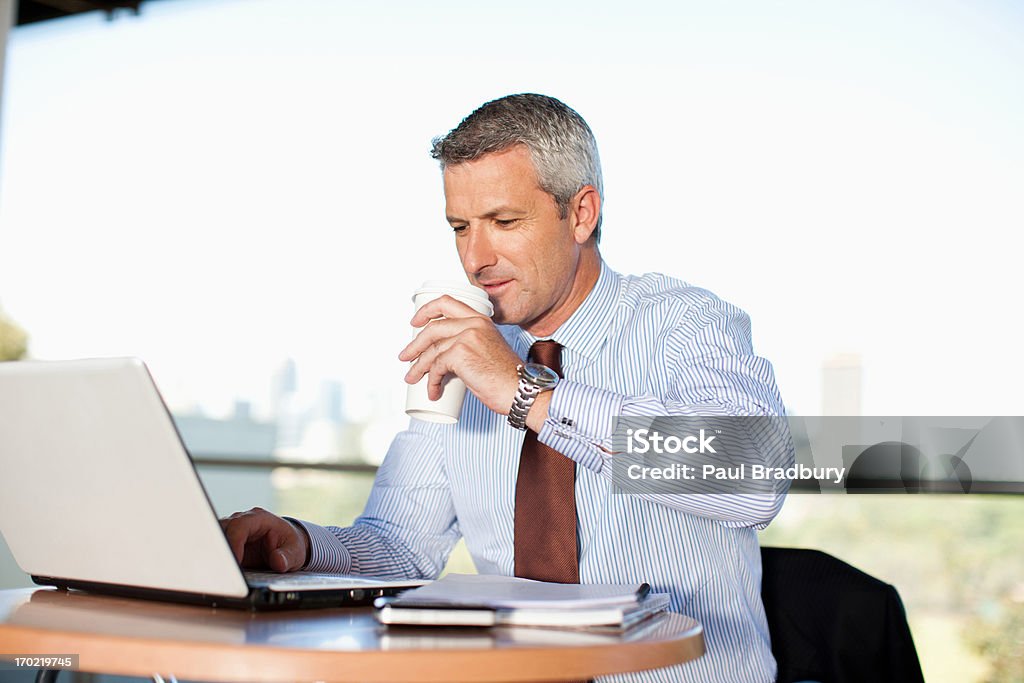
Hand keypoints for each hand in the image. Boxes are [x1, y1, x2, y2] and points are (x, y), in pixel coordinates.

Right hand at [219, 507, 308, 571]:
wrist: (286, 545)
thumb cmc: (290, 544)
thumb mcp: (295, 552)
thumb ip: (288, 557)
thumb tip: (278, 562)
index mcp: (259, 518)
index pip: (239, 526)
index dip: (234, 543)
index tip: (234, 561)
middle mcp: (242, 521)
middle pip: (221, 529)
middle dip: (219, 548)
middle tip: (223, 569)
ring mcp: (232, 531)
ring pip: (215, 538)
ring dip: (216, 554)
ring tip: (221, 572)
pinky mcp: (227, 542)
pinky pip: (217, 549)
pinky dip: (216, 559)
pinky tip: (220, 572)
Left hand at [399, 294, 521, 415]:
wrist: (521, 389)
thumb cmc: (508, 377)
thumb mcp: (489, 350)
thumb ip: (471, 345)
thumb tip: (446, 357)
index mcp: (481, 320)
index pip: (447, 302)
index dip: (427, 310)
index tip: (416, 322)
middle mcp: (473, 324)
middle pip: (432, 328)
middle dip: (415, 344)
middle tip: (405, 356)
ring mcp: (466, 337)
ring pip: (431, 350)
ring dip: (418, 366)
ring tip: (412, 377)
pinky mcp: (460, 354)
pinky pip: (436, 366)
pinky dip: (431, 381)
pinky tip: (433, 390)